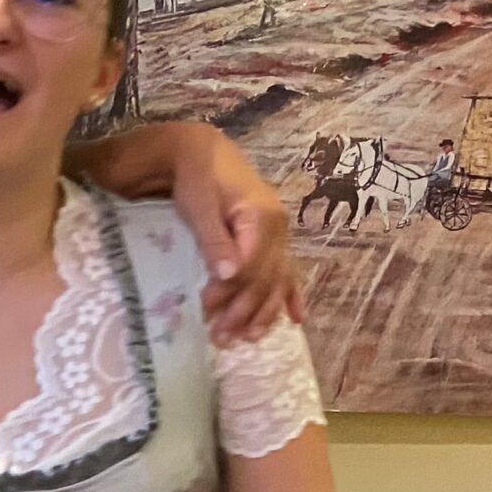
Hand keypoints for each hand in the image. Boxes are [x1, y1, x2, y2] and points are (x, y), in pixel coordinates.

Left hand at [67, 123, 303, 339]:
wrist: (199, 152)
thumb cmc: (195, 176)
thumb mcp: (198, 204)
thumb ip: (213, 238)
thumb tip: (229, 274)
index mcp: (262, 217)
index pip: (252, 266)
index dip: (231, 291)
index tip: (206, 308)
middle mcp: (278, 229)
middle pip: (265, 279)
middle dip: (244, 311)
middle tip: (219, 338)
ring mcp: (278, 235)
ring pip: (277, 282)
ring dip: (262, 313)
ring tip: (244, 339)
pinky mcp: (271, 240)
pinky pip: (286, 272)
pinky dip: (289, 296)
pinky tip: (296, 319)